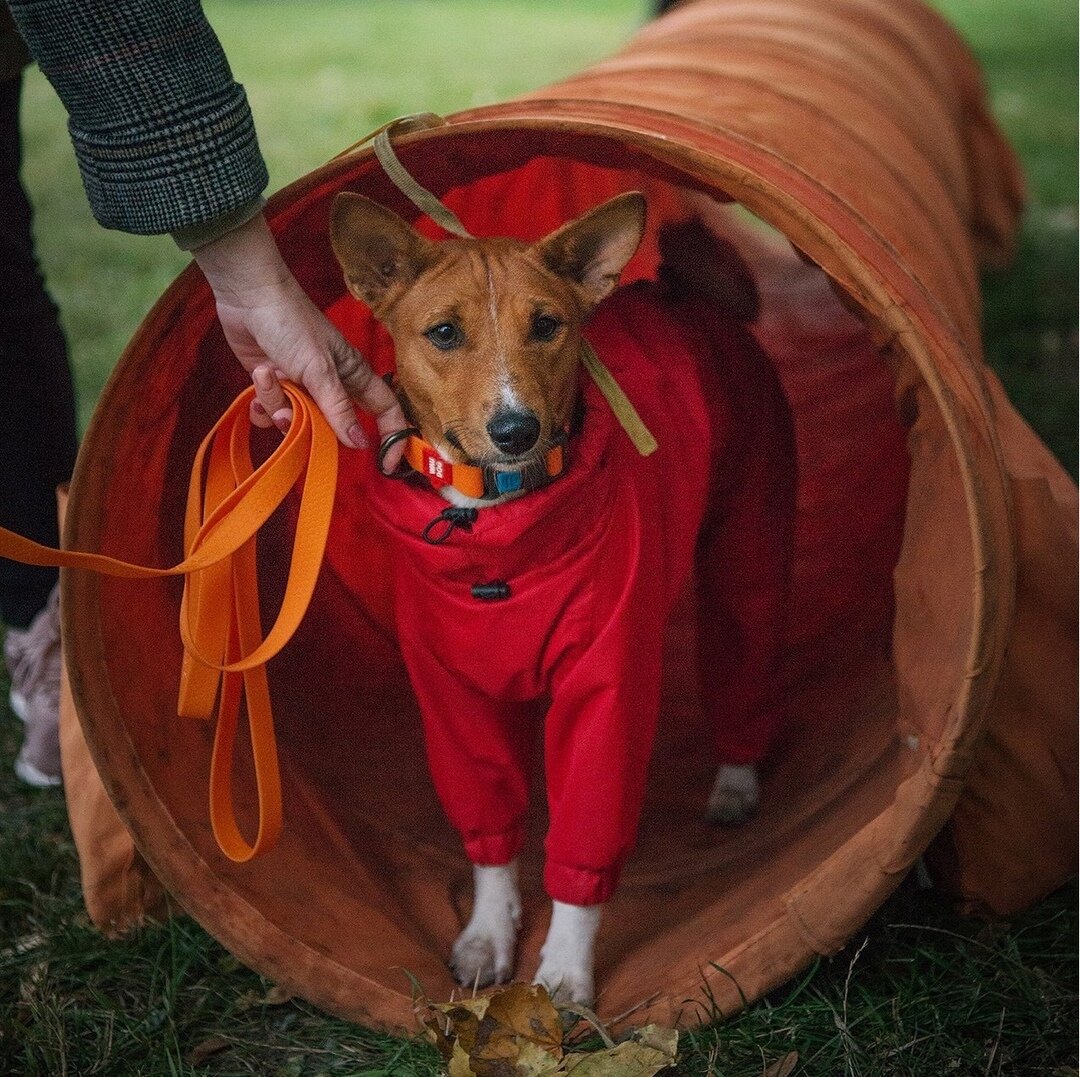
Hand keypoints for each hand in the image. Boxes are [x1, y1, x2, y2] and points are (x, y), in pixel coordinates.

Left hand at [192, 213, 406, 464]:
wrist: (248, 297)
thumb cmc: (292, 324)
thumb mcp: (319, 369)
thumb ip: (338, 409)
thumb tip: (360, 445)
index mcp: (353, 376)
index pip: (385, 412)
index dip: (391, 437)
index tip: (386, 464)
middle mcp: (331, 386)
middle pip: (333, 426)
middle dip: (310, 425)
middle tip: (292, 412)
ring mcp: (301, 388)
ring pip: (298, 422)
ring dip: (278, 405)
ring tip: (268, 378)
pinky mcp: (274, 387)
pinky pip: (272, 414)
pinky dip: (262, 403)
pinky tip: (256, 381)